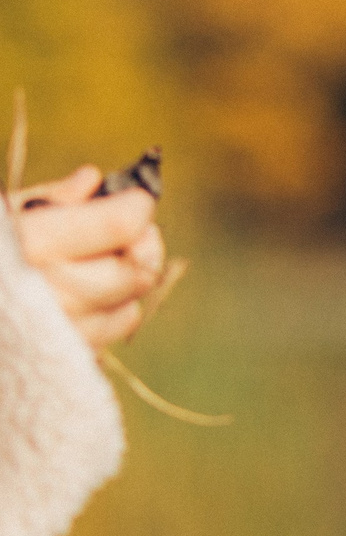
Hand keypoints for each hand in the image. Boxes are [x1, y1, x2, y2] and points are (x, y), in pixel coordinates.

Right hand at [13, 167, 165, 346]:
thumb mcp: (1, 217)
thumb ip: (48, 198)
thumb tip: (93, 180)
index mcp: (34, 244)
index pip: (123, 223)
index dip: (136, 204)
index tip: (132, 197)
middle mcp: (51, 291)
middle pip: (137, 266)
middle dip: (141, 242)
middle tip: (127, 230)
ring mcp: (59, 331)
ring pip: (132, 301)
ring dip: (128, 279)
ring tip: (100, 263)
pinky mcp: (62, 356)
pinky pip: (115, 328)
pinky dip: (113, 309)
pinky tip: (88, 296)